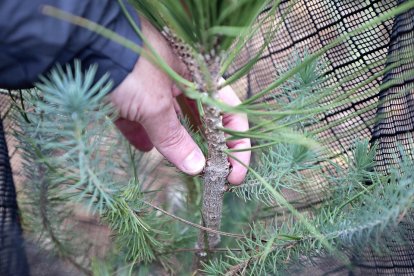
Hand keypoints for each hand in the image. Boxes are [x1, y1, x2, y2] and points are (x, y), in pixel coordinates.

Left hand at [109, 18, 249, 184]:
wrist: (78, 45)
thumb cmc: (127, 66)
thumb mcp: (154, 104)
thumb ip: (175, 138)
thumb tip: (196, 168)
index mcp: (197, 75)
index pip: (230, 111)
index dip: (238, 144)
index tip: (235, 175)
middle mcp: (180, 79)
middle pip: (204, 119)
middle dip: (208, 149)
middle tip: (210, 177)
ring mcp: (154, 86)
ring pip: (174, 121)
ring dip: (178, 144)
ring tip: (182, 169)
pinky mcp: (129, 95)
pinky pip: (143, 119)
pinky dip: (145, 135)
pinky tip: (144, 148)